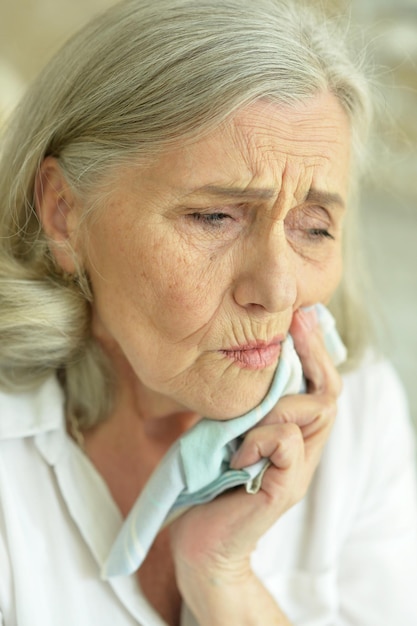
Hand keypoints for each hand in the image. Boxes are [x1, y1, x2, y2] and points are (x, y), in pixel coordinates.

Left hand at [170, 307, 341, 615]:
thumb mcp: (222, 434)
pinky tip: (236, 452)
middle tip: (296, 323)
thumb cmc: (207, 487)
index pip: (318, 387)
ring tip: (244, 418)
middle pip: (327, 393)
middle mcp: (302, 451)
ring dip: (277, 402)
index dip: (314, 351)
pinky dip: (261, 436)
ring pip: (311, 412)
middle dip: (312, 354)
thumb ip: (238, 407)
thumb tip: (232, 362)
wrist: (200, 546)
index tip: (302, 316)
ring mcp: (296, 471)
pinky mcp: (284, 489)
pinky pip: (288, 442)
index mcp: (291, 436)